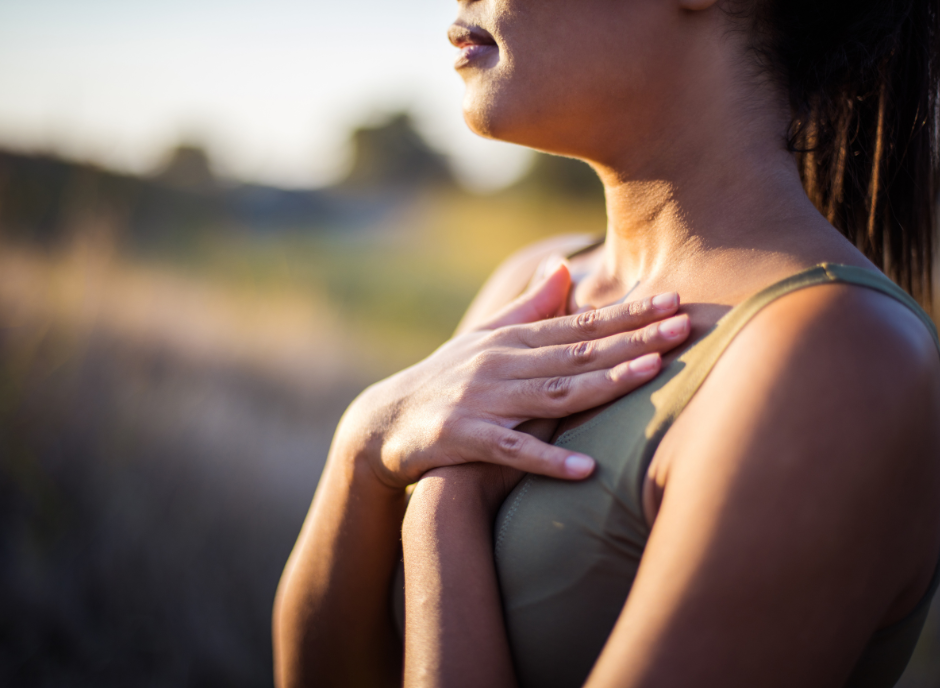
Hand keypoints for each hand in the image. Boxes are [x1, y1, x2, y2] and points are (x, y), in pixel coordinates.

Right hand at [340, 261, 689, 488]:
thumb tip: (563, 267)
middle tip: (684, 327)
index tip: (674, 302)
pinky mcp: (462, 437)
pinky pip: (510, 450)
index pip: (580, 325)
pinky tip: (585, 469)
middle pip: (576, 352)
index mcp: (512, 340)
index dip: (628, 314)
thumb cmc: (445, 378)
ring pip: (552, 392)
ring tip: (650, 375)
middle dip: (633, 339)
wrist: (384, 421)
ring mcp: (482, 399)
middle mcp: (501, 363)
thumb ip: (528, 307)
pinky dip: (547, 460)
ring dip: (602, 384)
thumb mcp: (485, 338)